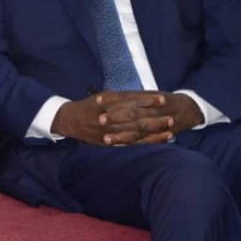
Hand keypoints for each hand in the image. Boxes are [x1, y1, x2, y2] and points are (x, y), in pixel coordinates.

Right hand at [52, 91, 202, 145]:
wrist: (69, 120)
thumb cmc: (89, 106)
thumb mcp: (102, 96)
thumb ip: (121, 97)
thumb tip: (143, 96)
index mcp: (106, 103)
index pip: (131, 101)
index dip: (147, 100)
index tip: (162, 99)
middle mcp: (108, 118)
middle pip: (135, 118)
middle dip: (154, 118)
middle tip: (171, 117)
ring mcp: (108, 132)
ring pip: (134, 133)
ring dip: (153, 133)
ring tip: (170, 131)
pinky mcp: (108, 143)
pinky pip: (129, 144)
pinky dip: (144, 143)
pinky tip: (156, 142)